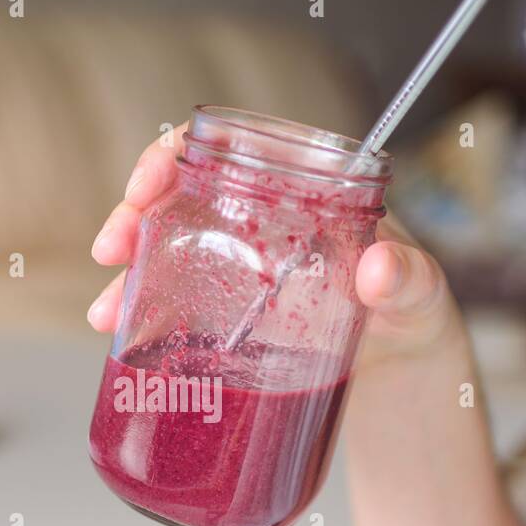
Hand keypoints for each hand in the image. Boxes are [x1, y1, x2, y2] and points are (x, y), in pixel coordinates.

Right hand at [87, 124, 462, 360]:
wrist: (404, 376)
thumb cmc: (415, 318)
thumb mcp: (420, 296)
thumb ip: (410, 279)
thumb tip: (378, 267)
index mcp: (302, 194)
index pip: (227, 149)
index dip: (175, 155)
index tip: (148, 184)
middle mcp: (262, 225)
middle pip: (180, 200)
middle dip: (133, 218)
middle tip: (113, 249)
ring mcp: (240, 273)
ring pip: (168, 255)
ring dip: (126, 278)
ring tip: (105, 314)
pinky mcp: (229, 320)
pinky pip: (176, 306)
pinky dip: (142, 318)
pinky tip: (120, 336)